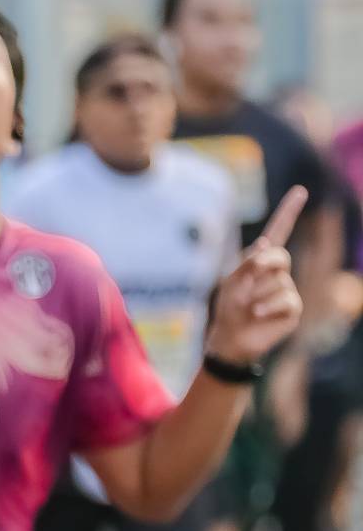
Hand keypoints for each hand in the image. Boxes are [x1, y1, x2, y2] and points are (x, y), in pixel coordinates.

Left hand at [206, 184, 305, 369]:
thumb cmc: (229, 309)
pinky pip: (284, 300)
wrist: (231, 339)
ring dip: (255, 295)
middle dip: (261, 267)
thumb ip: (247, 263)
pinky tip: (257, 315)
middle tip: (247, 282)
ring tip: (248, 308)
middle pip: (278, 257)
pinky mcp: (292, 308)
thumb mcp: (231, 282)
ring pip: (278, 282)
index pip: (279, 231)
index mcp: (261, 261)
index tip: (300, 191)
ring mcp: (288, 289)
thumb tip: (263, 244)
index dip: (289, 212)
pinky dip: (266, 307)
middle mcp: (278, 272)